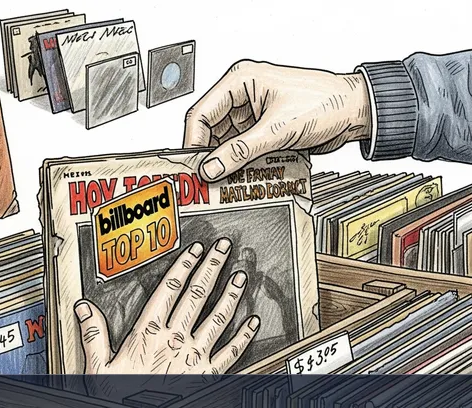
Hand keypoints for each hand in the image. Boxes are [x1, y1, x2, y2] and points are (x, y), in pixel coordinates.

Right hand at [73, 238, 259, 396]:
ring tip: (240, 276)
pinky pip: (231, 352)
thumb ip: (93, 335)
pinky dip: (244, 337)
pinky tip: (253, 322)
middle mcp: (175, 339)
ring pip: (218, 318)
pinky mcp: (208, 375)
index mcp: (149, 333)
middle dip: (212, 268)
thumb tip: (84, 308)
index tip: (194, 249)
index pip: (170, 289)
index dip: (184, 265)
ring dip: (231, 295)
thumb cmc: (122, 400)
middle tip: (224, 248)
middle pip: (197, 295)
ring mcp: (195, 356)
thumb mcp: (98, 368)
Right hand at [183, 60, 371, 181]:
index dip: (193, 142)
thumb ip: (240, 151)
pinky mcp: (262, 130)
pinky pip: (242, 151)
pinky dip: (241, 165)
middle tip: (207, 181)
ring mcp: (252, 115)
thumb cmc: (325, 102)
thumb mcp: (278, 129)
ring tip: (225, 183)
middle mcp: (241, 96)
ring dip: (226, 164)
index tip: (193, 167)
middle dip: (210, 157)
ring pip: (225, 144)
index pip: (201, 113)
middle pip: (210, 131)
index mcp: (240, 81)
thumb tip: (211, 168)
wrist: (357, 111)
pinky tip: (242, 179)